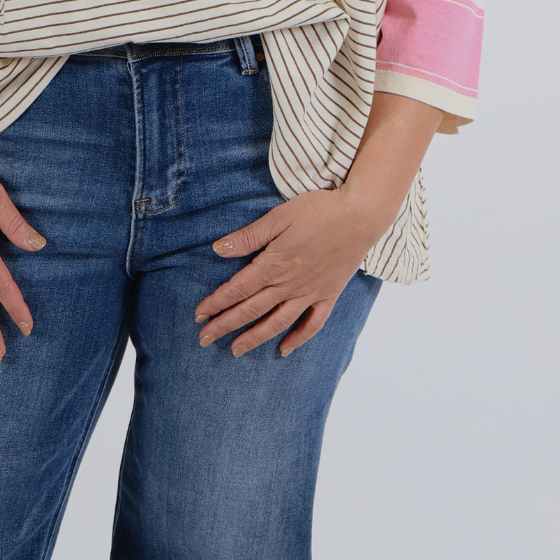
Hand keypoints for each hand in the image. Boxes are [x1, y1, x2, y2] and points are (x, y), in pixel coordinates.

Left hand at [194, 89, 442, 356]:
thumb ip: (249, 237)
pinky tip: (284, 350)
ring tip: (235, 350)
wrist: (361, 216)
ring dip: (254, 338)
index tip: (199, 314)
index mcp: (274, 264)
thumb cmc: (319, 210)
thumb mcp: (279, 216)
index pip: (238, 289)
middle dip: (225, 325)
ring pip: (277, 322)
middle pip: (251, 309)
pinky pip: (312, 324)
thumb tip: (218, 249)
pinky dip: (298, 339)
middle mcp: (290, 284)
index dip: (217, 302)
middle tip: (204, 339)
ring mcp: (310, 293)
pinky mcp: (329, 295)